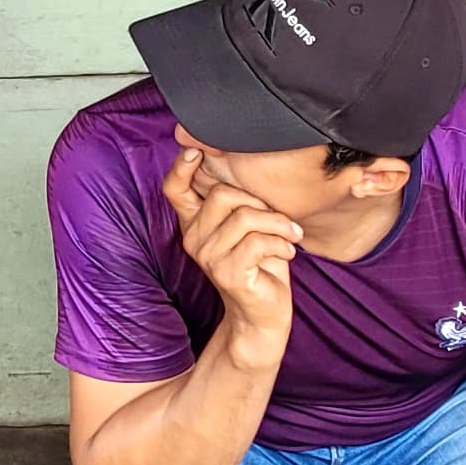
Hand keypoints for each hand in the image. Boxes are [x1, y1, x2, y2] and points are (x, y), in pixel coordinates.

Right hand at [161, 148, 300, 349]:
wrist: (263, 313)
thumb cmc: (260, 263)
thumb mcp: (247, 225)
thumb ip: (239, 200)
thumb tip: (244, 162)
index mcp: (194, 223)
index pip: (174, 188)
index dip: (181, 166)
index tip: (199, 151)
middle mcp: (194, 238)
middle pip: (223, 194)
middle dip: (260, 202)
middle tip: (279, 218)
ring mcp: (208, 257)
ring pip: (245, 216)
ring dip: (279, 224)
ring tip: (291, 235)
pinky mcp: (227, 273)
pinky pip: (258, 241)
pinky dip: (281, 242)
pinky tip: (289, 250)